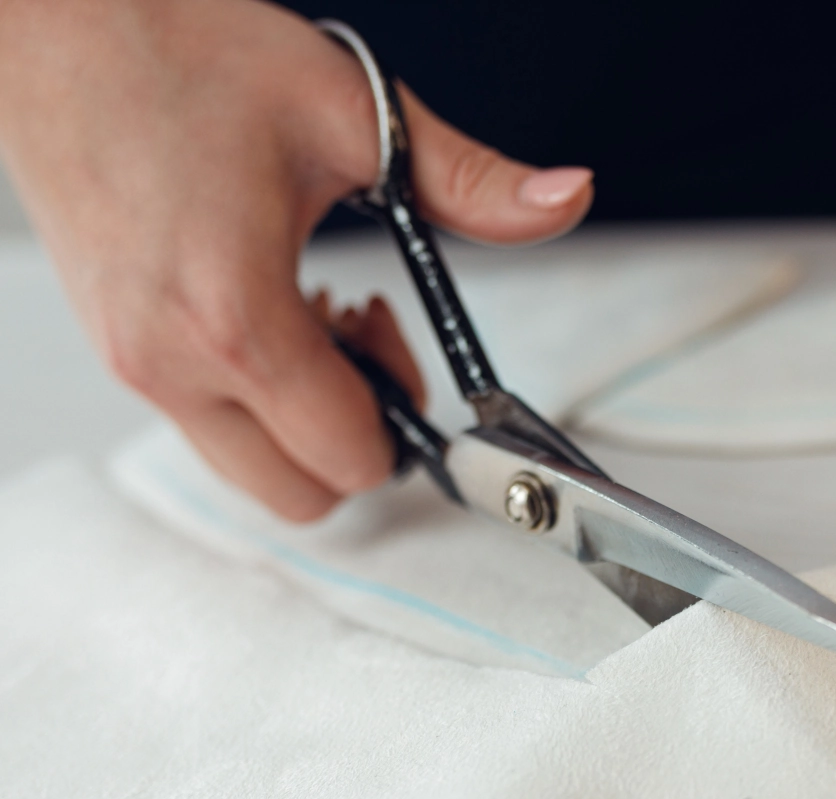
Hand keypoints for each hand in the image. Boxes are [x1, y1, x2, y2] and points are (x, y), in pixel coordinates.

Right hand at [0, 0, 591, 519]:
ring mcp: (134, 366)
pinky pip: (208, 429)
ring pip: (252, 474)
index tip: (404, 347)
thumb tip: (567, 198)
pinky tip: (263, 312)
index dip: (405, 423)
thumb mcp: (350, 112)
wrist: (46, 15)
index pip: (352, 459)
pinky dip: (254, 403)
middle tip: (363, 343)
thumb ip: (470, 182)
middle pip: (303, 496)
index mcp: (237, 317)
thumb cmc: (177, 45)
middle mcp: (172, 363)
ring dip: (302, 426)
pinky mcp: (117, 352)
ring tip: (310, 319)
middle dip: (357, 442)